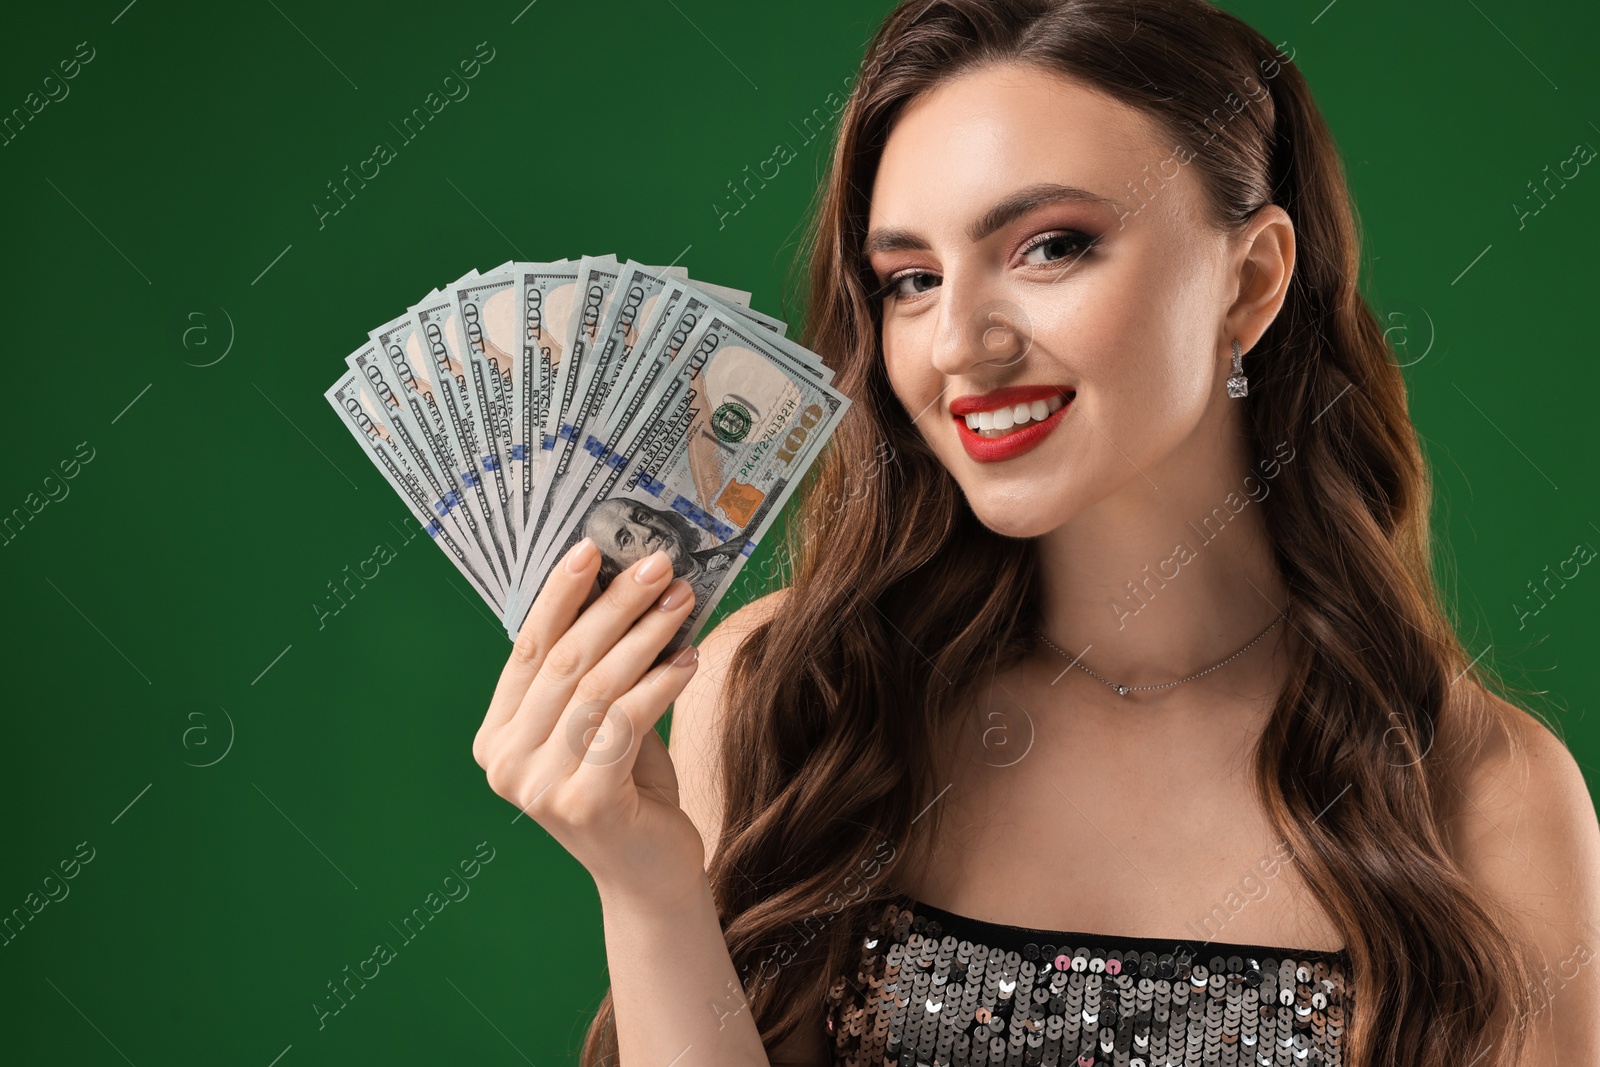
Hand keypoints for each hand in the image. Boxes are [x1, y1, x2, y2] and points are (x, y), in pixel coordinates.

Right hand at [474, 538, 705, 903]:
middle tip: (658, 566)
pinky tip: (691, 658)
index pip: (528, 648)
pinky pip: (627, 721)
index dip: (560, 594)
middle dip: (614, 604)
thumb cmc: (629, 788)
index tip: (593, 548)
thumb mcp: (602, 721)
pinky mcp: (583, 804)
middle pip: (565, 661)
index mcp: (497, 736)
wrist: (650, 873)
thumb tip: (619, 580)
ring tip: (683, 601)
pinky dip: (661, 683)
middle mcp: (506, 763)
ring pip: (597, 686)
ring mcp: (538, 787)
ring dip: (646, 635)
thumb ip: (594, 668)